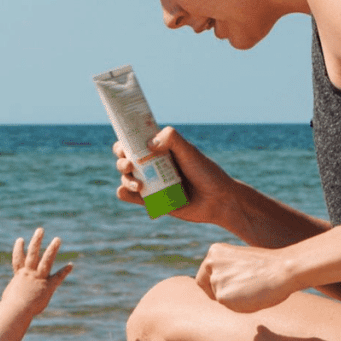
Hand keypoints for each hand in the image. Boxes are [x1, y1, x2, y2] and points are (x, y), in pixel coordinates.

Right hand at [1, 228, 71, 315]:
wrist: (16, 309)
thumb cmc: (9, 308)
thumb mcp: (9, 298)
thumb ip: (11, 295)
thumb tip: (8, 301)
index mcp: (19, 276)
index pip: (18, 260)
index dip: (18, 250)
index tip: (20, 239)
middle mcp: (29, 273)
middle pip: (32, 253)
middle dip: (36, 241)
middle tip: (40, 230)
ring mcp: (38, 278)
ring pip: (46, 260)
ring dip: (52, 249)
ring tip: (57, 239)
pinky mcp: (47, 286)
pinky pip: (57, 277)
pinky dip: (64, 271)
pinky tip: (71, 265)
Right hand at [113, 126, 237, 225]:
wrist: (218, 200)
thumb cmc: (206, 173)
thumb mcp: (190, 151)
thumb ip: (172, 139)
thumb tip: (148, 144)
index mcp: (159, 149)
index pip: (134, 142)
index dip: (124, 141)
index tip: (125, 144)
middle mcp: (152, 165)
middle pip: (124, 159)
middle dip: (122, 161)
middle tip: (131, 164)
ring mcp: (151, 183)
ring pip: (125, 178)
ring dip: (125, 179)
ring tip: (140, 185)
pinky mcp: (151, 201)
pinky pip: (130, 196)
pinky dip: (125, 193)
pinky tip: (131, 191)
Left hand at [195, 242, 297, 312]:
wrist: (282, 269)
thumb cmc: (269, 265)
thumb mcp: (241, 261)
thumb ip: (227, 270)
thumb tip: (221, 286)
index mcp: (215, 251)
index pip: (203, 274)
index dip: (212, 285)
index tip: (224, 289)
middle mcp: (210, 264)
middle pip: (208, 287)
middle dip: (221, 293)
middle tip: (240, 294)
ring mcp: (215, 280)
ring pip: (220, 298)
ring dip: (234, 300)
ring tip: (254, 290)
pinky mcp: (222, 296)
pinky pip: (230, 307)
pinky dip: (241, 306)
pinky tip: (254, 296)